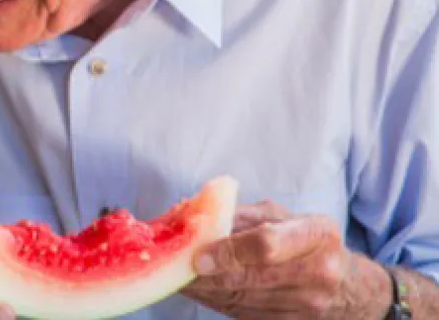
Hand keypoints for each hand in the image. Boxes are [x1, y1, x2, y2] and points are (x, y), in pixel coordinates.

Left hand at [181, 202, 390, 318]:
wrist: (351, 289)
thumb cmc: (309, 242)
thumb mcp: (287, 217)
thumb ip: (243, 215)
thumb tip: (194, 217)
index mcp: (317, 233)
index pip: (266, 244)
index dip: (227, 251)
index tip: (198, 256)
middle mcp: (318, 271)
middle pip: (249, 278)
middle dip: (205, 275)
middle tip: (174, 268)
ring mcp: (308, 305)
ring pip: (241, 300)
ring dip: (203, 290)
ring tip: (177, 278)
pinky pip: (242, 314)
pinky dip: (215, 302)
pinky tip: (197, 291)